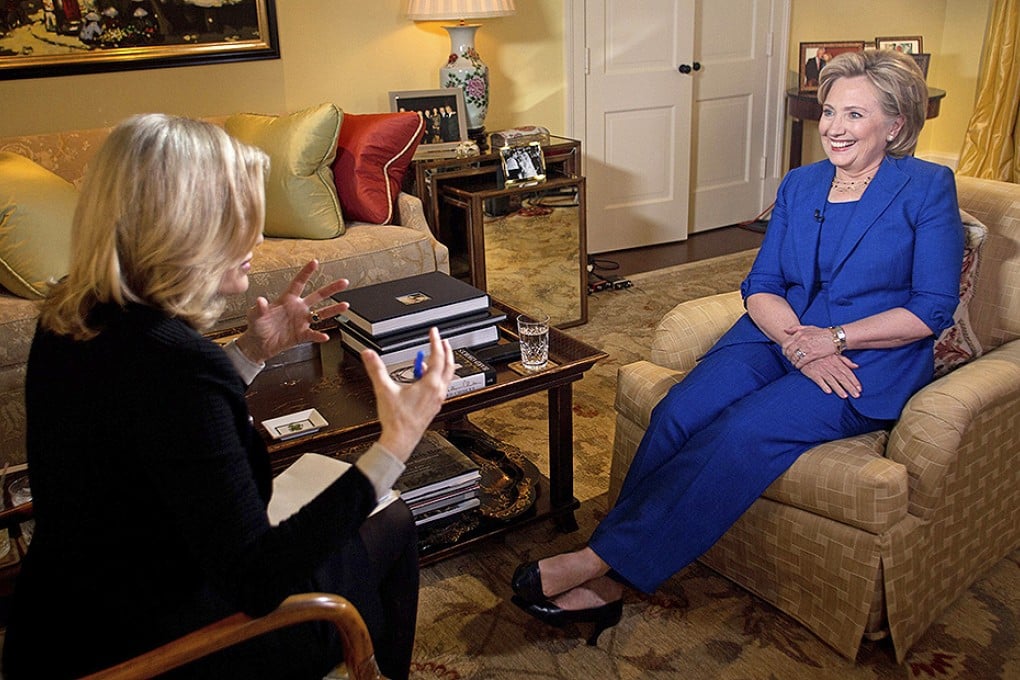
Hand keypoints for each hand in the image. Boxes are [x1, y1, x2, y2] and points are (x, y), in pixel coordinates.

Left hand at [234, 260, 348, 363]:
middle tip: (344, 282)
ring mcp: (301, 321)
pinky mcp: (301, 335)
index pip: (299, 283)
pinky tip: (325, 336)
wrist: (258, 345)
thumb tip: (260, 300)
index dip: (306, 272)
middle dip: (331, 288)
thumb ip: (259, 308)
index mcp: (287, 300)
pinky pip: (313, 334)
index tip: (315, 262)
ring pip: (321, 313)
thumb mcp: (255, 316)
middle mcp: (298, 308)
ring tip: (345, 305)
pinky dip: (319, 335)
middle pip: (318, 295)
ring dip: (333, 310)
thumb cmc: (256, 327)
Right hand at [362, 328, 455, 460]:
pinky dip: (435, 378)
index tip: (433, 332)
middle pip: (448, 366)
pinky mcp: (433, 407)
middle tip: (442, 341)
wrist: (401, 440)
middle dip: (446, 351)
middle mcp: (438, 391)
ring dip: (442, 365)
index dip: (435, 341)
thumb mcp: (384, 390)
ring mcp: (437, 400)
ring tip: (430, 358)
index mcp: (430, 385)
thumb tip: (369, 354)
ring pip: (446, 377)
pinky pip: (440, 387)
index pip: (437, 356)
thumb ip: (376, 369)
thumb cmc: (397, 420)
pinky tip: (422, 379)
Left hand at [782, 324, 837, 366]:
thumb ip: (796, 328)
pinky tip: (799, 366)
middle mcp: (802, 340)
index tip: (786, 353)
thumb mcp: (809, 327)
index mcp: (800, 333)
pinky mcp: (813, 354)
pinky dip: (798, 365)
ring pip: (794, 357)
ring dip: (792, 361)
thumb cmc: (822, 333)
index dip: (784, 350)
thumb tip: (785, 331)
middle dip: (788, 357)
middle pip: (788, 351)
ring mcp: (807, 347)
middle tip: (790, 359)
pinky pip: (801, 361)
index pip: (785, 343)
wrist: (835, 337)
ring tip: (794, 363)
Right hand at [800, 354, 861, 397]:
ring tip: (845, 396)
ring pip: (832, 380)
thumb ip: (845, 361)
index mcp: (836, 361)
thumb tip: (856, 366)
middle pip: (842, 378)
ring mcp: (821, 370)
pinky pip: (818, 380)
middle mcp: (830, 366)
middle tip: (856, 395)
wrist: (804, 350)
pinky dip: (823, 385)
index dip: (854, 380)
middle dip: (849, 387)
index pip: (847, 372)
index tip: (859, 388)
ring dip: (838, 388)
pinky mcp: (812, 373)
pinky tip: (828, 391)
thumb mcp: (834, 354)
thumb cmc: (821, 353)